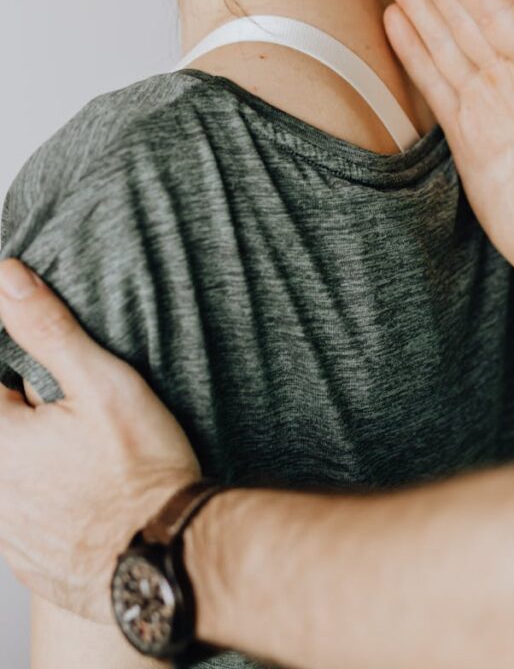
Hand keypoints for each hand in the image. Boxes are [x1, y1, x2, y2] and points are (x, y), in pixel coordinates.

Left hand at [0, 258, 200, 622]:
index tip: (54, 381)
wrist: (167, 564)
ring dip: (40, 453)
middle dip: (31, 408)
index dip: (19, 371)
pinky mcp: (24, 558)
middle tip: (77, 412)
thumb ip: (48, 329)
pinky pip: (21, 510)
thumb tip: (7, 278)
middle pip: (6, 423)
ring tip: (89, 453)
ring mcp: (3, 530)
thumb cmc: (141, 474)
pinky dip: (44, 492)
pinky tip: (87, 490)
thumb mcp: (103, 384)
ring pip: (14, 470)